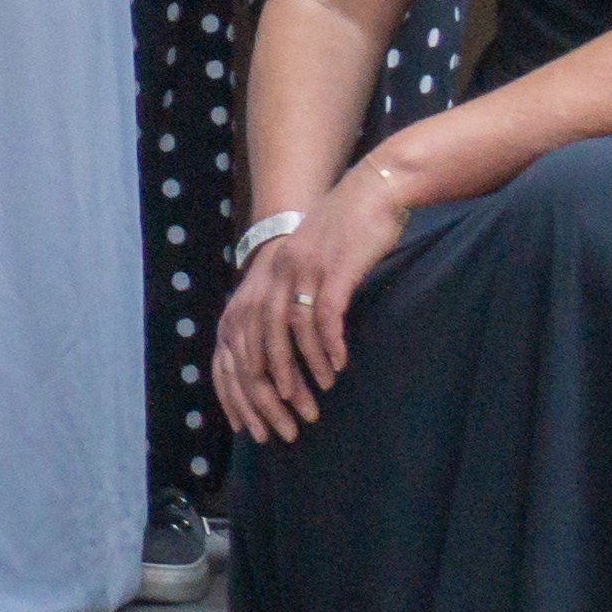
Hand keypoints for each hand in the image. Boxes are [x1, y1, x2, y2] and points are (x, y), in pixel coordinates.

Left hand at [209, 173, 409, 443]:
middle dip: (268, 387)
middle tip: (284, 420)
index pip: (237, 340)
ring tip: (312, 399)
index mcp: (263, 277)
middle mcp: (274, 273)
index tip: (251, 418)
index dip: (240, 382)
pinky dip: (328, 346)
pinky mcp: (333, 269)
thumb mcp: (306, 265)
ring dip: (301, 371)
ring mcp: (302, 270)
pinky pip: (324, 317)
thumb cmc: (343, 235)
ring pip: (289, 334)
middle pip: (258, 342)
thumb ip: (291, 297)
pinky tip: (336, 367)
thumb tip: (286, 344)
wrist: (374, 191)